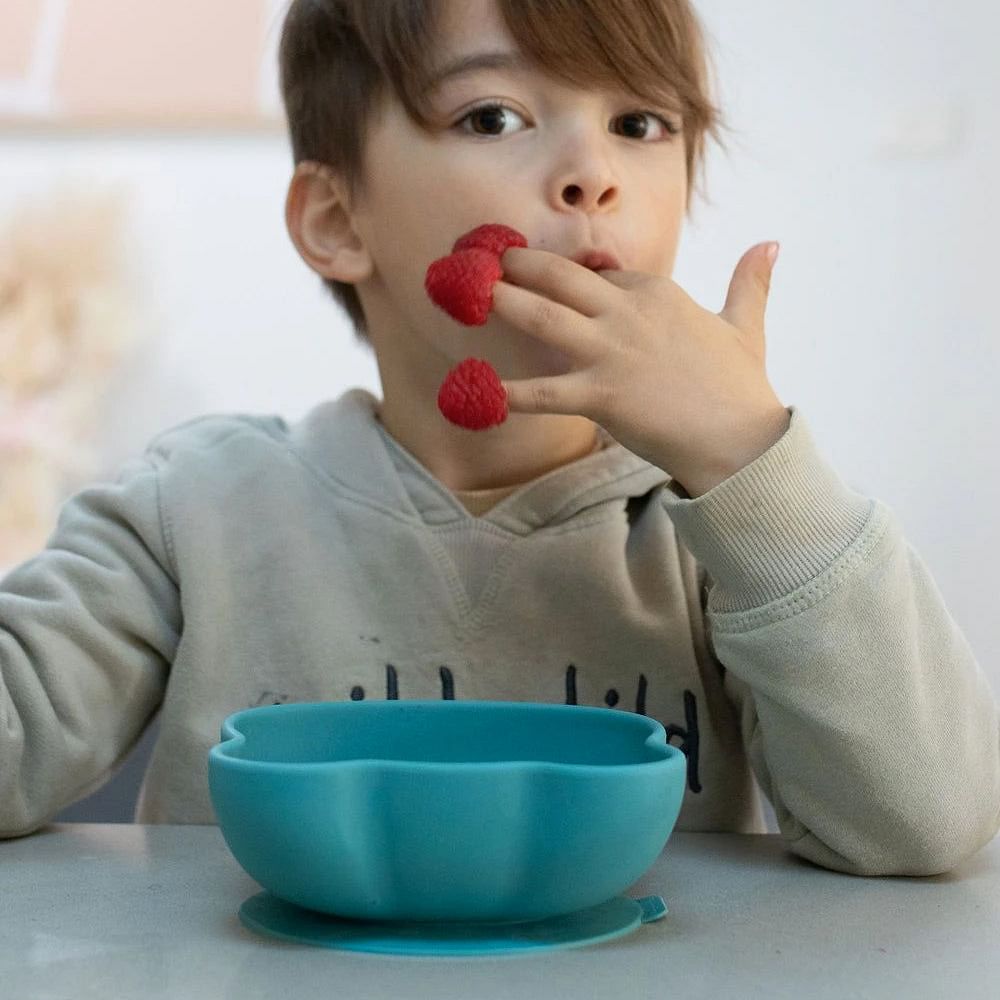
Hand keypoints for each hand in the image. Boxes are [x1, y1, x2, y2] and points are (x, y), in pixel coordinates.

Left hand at [493, 242, 790, 496]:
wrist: (742, 442)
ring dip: (503, 302)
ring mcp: (611, 352)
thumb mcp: (746, 325)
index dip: (568, 277)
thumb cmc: (742, 388)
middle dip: (519, 265)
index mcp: (657, 294)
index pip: (600, 275)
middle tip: (483, 260)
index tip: (539, 274)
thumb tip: (771, 243)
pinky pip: (543, 392)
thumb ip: (750, 282)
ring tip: (467, 294)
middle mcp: (628, 314)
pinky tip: (477, 391)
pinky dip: (508, 392)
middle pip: (561, 278)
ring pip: (542, 318)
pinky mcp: (600, 395)